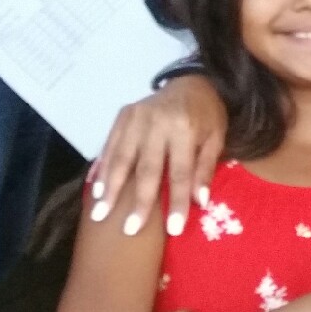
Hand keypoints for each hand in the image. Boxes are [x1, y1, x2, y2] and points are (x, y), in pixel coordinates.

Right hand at [91, 74, 226, 236]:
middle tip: (128, 230)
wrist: (191, 81)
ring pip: (120, 158)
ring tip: (100, 213)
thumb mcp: (216, 139)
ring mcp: (136, 117)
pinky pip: (109, 145)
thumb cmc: (207, 115)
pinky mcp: (122, 115)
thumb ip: (205, 169)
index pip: (180, 172)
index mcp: (185, 128)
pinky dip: (101, 168)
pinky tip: (94, 189)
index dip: (176, 201)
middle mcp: (157, 123)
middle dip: (138, 202)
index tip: (173, 229)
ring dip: (110, 188)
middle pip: (146, 169)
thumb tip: (199, 202)